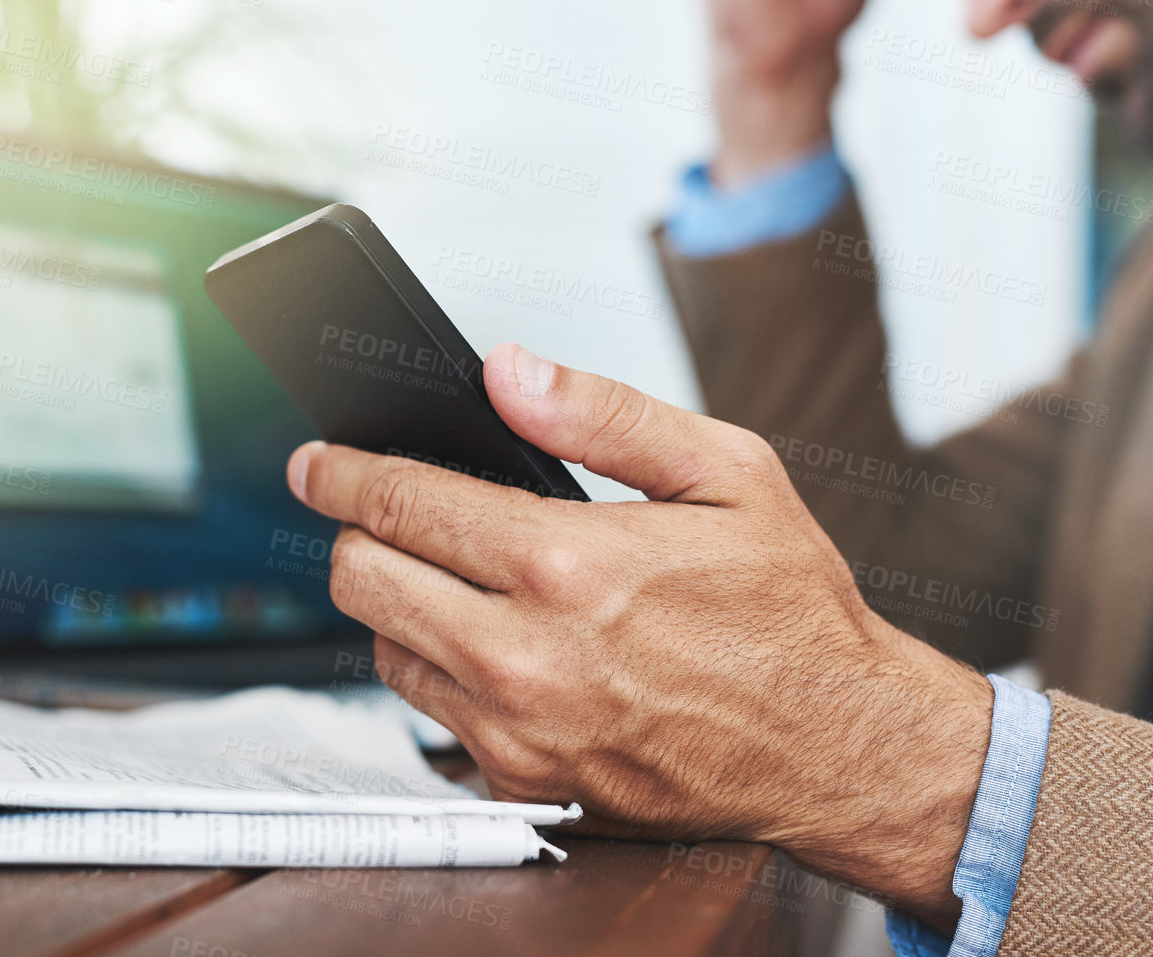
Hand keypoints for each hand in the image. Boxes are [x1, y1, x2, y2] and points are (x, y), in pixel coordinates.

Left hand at [287, 344, 991, 929]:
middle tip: (380, 514)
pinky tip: (498, 646)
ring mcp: (518, 729)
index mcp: (569, 562)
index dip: (342, 472)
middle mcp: (527, 655)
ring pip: (384, 647)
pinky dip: (443, 672)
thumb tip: (508, 371)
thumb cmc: (789, 608)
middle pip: (363, 577)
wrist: (835, 746)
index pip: (401, 501)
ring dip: (402, 604)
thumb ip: (604, 414)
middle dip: (359, 532)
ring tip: (459, 580)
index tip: (316, 462)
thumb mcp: (728, 471)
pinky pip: (432, 716)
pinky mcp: (523, 781)